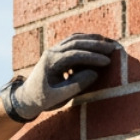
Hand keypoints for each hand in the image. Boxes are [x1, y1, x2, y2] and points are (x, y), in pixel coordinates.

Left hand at [2, 33, 120, 121]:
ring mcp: (54, 50)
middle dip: (95, 45)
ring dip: (92, 40)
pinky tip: (97, 43)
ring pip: (74, 39)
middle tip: (113, 48)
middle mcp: (52, 52)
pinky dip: (86, 41)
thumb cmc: (41, 100)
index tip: (107, 61)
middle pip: (76, 42)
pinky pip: (72, 42)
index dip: (92, 57)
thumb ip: (76, 85)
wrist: (26, 97)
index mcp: (50, 61)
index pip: (74, 55)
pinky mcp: (57, 52)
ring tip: (108, 43)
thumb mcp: (58, 97)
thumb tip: (95, 74)